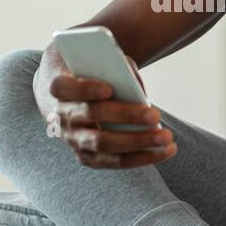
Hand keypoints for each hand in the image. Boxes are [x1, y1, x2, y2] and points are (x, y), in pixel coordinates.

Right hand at [44, 60, 177, 168]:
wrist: (68, 100)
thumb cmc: (91, 75)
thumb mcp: (99, 63)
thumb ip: (117, 69)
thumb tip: (138, 91)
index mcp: (59, 88)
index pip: (64, 87)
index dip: (85, 88)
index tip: (109, 88)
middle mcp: (61, 116)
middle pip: (91, 116)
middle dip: (125, 116)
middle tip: (155, 116)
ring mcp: (73, 139)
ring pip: (103, 144)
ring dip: (137, 142)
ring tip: (166, 138)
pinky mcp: (86, 156)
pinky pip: (114, 161)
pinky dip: (141, 158)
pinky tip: (164, 151)